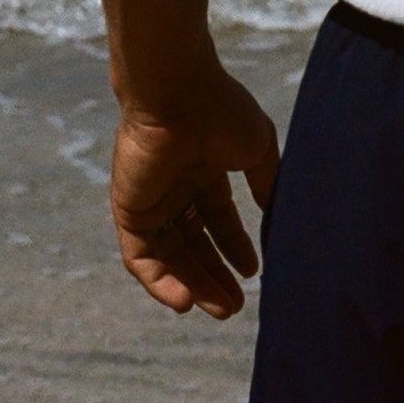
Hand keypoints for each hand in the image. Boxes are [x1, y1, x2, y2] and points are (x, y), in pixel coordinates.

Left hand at [109, 58, 280, 319]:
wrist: (178, 93)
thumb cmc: (221, 111)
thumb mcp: (258, 148)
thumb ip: (265, 182)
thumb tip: (275, 213)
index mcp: (204, 171)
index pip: (218, 219)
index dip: (235, 248)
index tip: (253, 273)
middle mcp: (175, 189)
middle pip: (194, 245)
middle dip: (214, 277)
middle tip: (235, 308)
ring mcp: (150, 201)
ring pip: (170, 256)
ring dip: (193, 285)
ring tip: (219, 310)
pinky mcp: (128, 210)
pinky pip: (140, 257)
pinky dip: (160, 282)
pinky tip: (185, 301)